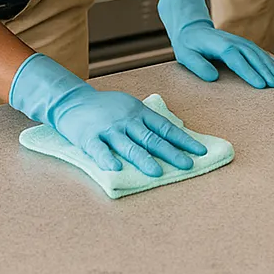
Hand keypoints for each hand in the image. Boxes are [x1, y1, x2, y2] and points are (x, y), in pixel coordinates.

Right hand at [9, 53, 205, 176]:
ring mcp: (108, 128)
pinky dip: (108, 159)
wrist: (72, 100)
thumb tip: (175, 130)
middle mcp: (127, 120)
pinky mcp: (89, 137)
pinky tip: (116, 169)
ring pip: (129, 146)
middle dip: (172, 153)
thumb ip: (148, 120)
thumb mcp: (131, 106)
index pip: (166, 128)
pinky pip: (99, 150)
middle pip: (152, 138)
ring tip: (158, 172)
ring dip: (144, 160)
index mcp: (139, 112)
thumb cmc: (106, 107)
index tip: (200, 151)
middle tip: (188, 165)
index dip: (184, 140)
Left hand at [158, 0, 273, 89]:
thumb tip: (213, 78)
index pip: (236, 58)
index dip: (249, 71)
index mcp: (220, 45)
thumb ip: (198, 66)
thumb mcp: (187, 56)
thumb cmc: (189, 45)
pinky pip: (260, 52)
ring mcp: (240, 42)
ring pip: (259, 54)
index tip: (260, 85)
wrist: (193, 28)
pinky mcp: (243, 45)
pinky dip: (272, 60)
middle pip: (252, 56)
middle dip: (266, 71)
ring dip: (271, 67)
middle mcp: (234, 42)